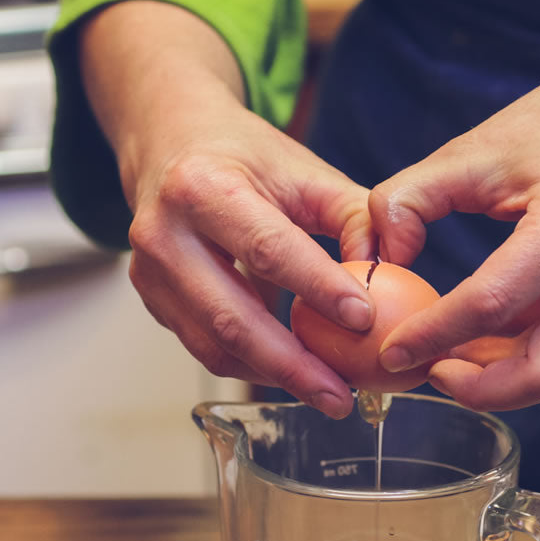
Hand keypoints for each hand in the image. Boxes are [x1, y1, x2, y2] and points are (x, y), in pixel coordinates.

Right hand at [82, 1, 375, 417]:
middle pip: (232, 318)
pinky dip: (253, 367)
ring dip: (274, 377)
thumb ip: (354, 214)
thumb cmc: (243, 159)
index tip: (364, 320)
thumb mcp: (304, 169)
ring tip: (327, 391)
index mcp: (201, 188)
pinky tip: (294, 371)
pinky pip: (206, 348)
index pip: (267, 248)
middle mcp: (164, 234)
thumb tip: (390, 266)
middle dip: (293, 365)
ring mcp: (149, 274)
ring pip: (214, 347)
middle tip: (342, 395)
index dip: (318, 287)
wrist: (170, 145)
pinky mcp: (152, 302)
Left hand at [369, 43, 539, 410]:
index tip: (391, 351)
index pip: (492, 305)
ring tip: (450, 354)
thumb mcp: (473, 148)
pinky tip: (487, 335)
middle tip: (430, 372)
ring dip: (501, 375)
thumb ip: (408, 199)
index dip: (434, 336)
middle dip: (480, 390)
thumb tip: (376, 259)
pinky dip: (525, 349)